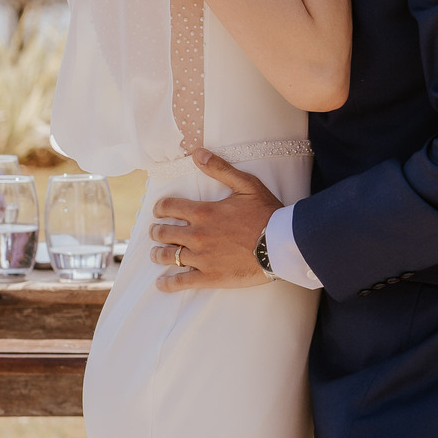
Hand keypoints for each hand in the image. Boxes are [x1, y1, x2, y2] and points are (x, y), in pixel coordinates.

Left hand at [149, 149, 284, 292]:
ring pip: (169, 257)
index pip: (169, 207)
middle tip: (156, 232)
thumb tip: (197, 153)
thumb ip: (220, 169)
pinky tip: (161, 283)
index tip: (159, 211)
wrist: (281, 245)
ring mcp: (201, 258)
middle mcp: (197, 235)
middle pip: (164, 233)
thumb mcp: (246, 184)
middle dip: (157, 231)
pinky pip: (181, 282)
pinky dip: (168, 283)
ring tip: (156, 254)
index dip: (160, 208)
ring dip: (158, 254)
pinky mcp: (209, 277)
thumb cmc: (266, 213)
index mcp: (203, 212)